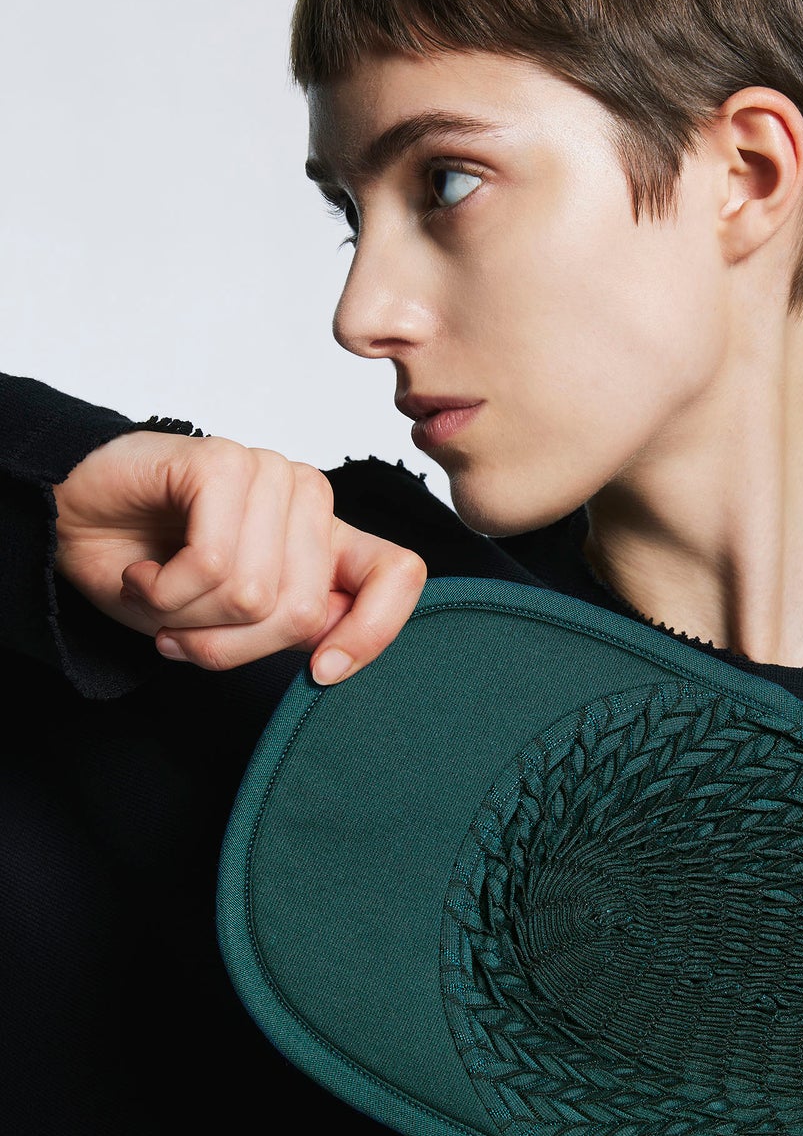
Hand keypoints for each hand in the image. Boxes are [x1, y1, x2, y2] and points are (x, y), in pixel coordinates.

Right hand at [52, 428, 426, 684]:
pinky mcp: (224, 462)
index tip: (322, 673)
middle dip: (231, 646)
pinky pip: (214, 564)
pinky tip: (144, 573)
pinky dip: (166, 591)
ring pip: (257, 594)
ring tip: (158, 591)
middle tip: (182, 629)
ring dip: (188, 617)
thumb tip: (331, 658)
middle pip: (305, 613)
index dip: (374, 633)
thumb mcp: (226, 624)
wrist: (69, 522)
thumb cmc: (149, 567)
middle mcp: (309, 500)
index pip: (400, 574)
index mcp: (326, 540)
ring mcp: (270, 473)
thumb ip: (286, 630)